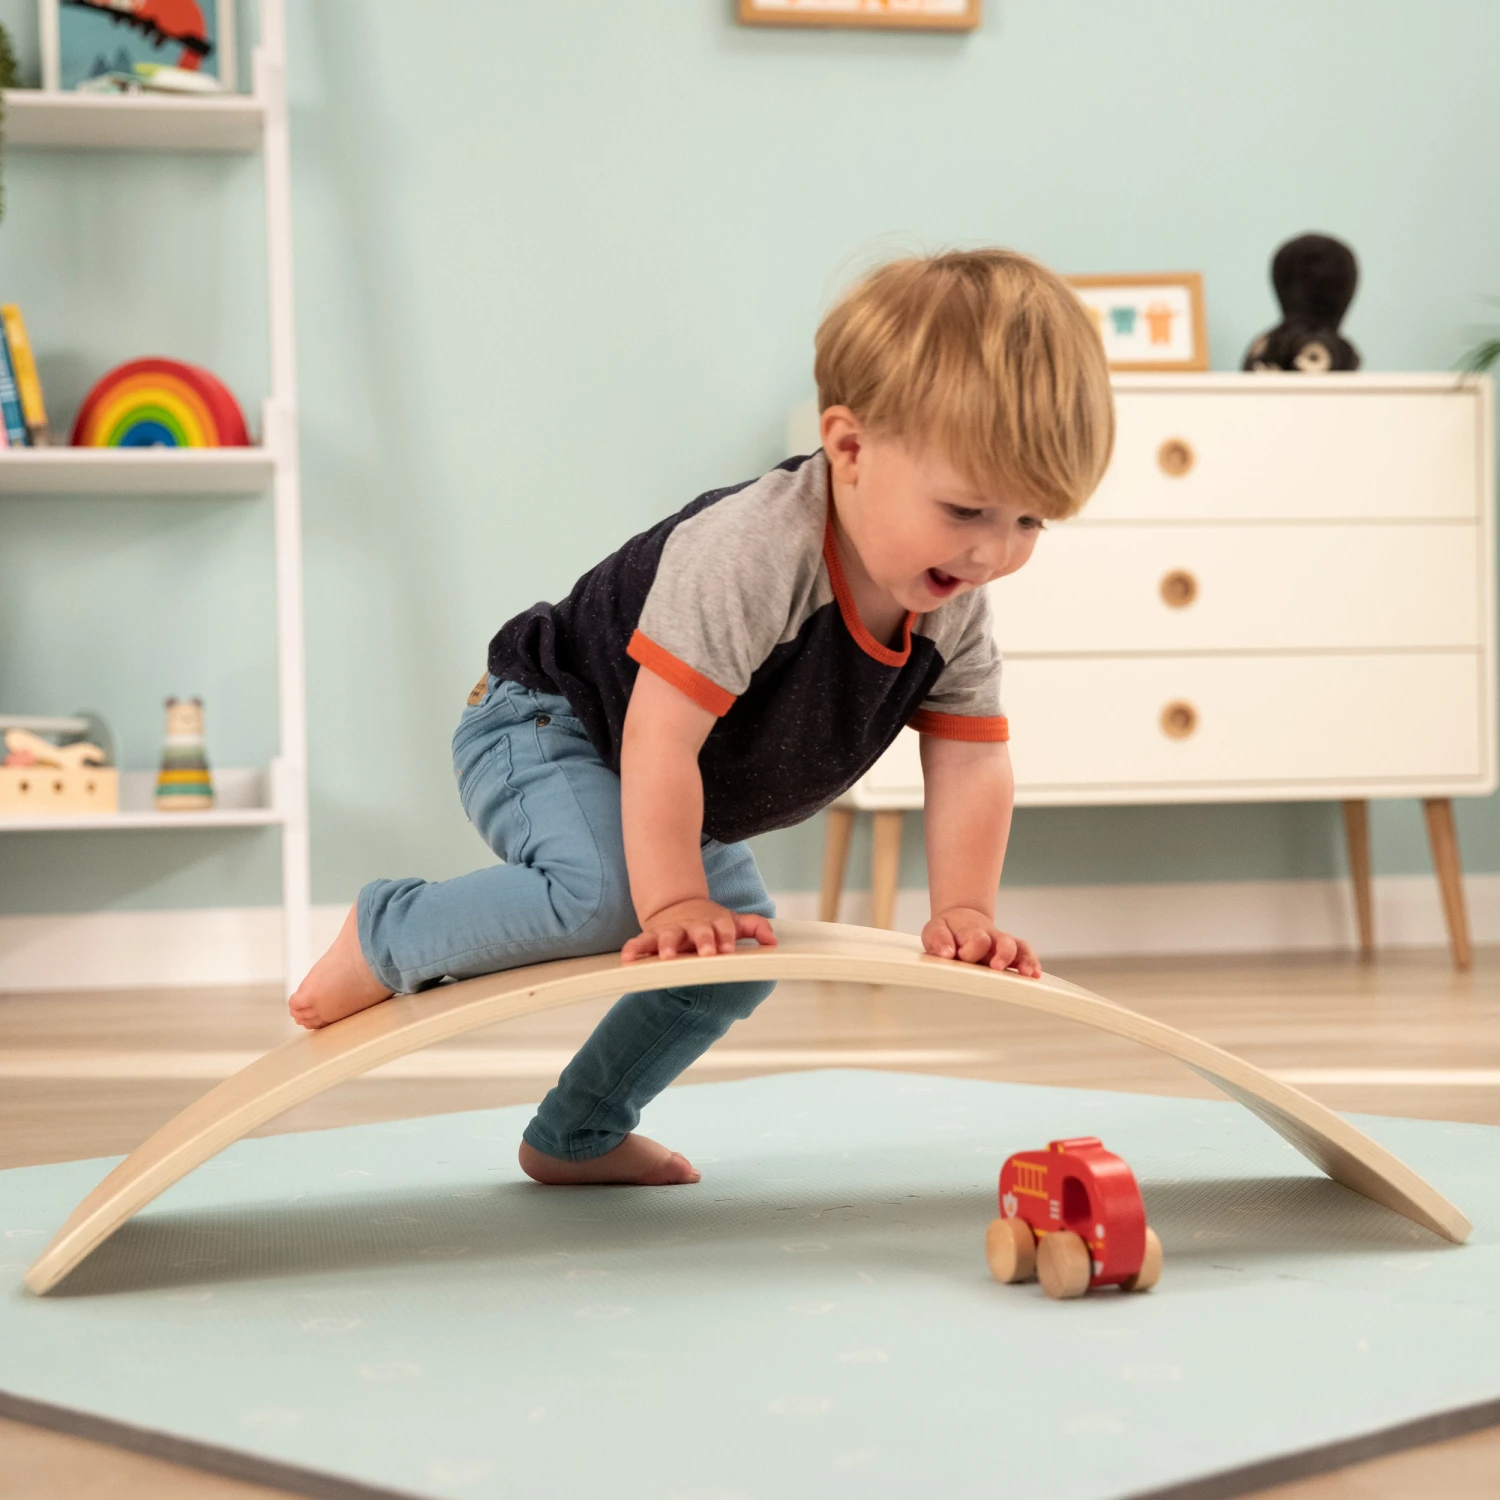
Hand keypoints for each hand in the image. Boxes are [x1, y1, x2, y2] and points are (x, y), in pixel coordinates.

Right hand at [622, 898, 776, 961]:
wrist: (677, 907)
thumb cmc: (708, 922)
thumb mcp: (732, 921)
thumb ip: (754, 927)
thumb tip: (773, 940)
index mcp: (714, 922)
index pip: (723, 928)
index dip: (726, 937)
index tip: (728, 948)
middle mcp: (692, 926)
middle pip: (698, 931)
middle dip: (703, 940)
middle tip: (706, 953)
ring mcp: (671, 930)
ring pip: (668, 936)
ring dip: (667, 945)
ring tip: (667, 956)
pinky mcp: (652, 936)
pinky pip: (640, 942)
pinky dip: (633, 949)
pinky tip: (628, 959)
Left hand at [921, 907, 1039, 977]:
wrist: (961, 920)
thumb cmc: (947, 930)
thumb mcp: (935, 930)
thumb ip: (938, 939)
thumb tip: (947, 952)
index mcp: (971, 931)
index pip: (977, 939)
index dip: (971, 950)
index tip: (960, 956)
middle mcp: (991, 937)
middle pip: (1004, 942)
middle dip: (1003, 955)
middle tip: (996, 967)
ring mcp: (1002, 944)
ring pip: (1019, 948)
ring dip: (1025, 960)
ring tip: (1027, 974)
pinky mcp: (1011, 952)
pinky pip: (1025, 953)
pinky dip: (1032, 963)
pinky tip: (1035, 975)